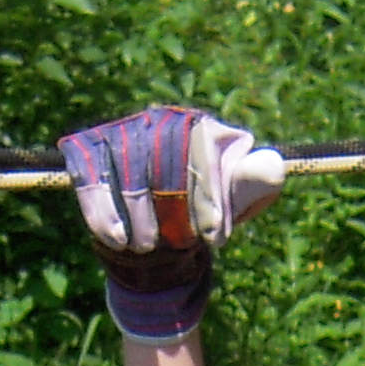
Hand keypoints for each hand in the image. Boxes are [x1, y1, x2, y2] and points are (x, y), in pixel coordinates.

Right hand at [58, 108, 286, 345]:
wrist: (160, 237)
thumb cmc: (203, 214)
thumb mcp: (234, 201)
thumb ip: (254, 183)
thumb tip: (273, 167)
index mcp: (200, 127)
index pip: (203, 152)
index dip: (208, 197)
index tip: (214, 236)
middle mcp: (160, 119)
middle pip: (165, 165)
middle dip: (175, 214)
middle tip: (182, 244)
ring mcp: (123, 133)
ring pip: (131, 179)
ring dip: (142, 222)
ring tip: (150, 246)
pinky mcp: (91, 152)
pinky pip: (94, 183)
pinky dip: (105, 216)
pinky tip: (119, 241)